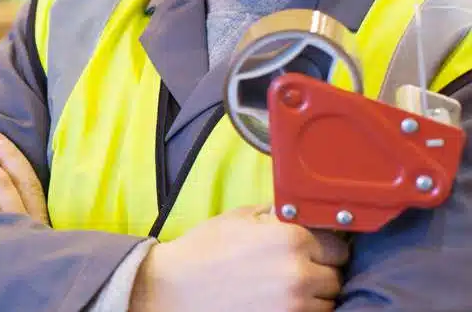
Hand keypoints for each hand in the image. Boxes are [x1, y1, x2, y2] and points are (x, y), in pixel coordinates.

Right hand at [130, 206, 348, 311]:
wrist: (175, 288)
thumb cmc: (204, 250)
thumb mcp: (240, 217)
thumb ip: (278, 214)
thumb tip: (304, 213)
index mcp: (291, 239)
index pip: (339, 246)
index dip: (325, 245)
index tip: (312, 247)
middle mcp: (300, 273)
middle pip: (337, 276)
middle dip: (321, 270)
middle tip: (296, 267)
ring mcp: (295, 305)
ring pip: (328, 301)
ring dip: (315, 294)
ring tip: (285, 286)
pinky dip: (302, 310)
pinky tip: (280, 300)